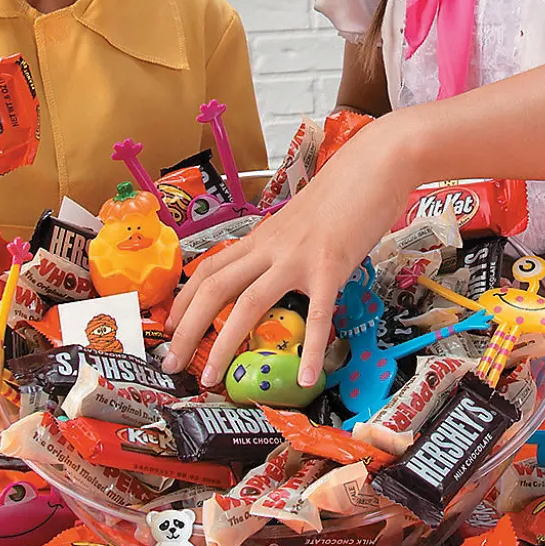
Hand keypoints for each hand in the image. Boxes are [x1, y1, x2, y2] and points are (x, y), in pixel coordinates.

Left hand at [163, 113, 420, 389]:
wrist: (374, 164)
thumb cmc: (342, 193)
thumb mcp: (299, 222)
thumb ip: (283, 248)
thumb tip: (275, 275)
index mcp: (262, 237)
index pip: (209, 269)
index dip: (183, 299)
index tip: (170, 327)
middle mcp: (270, 247)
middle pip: (214, 289)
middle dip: (187, 330)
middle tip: (172, 364)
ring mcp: (298, 257)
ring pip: (248, 303)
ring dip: (224, 345)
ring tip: (213, 381)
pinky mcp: (330, 267)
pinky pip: (316, 314)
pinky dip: (308, 350)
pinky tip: (306, 378)